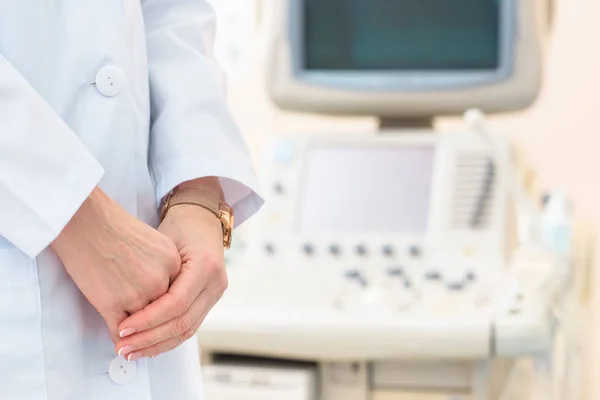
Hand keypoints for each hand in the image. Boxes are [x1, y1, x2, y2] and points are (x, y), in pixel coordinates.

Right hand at [51, 187, 181, 342]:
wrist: (84, 219)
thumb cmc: (113, 225)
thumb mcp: (154, 241)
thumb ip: (164, 266)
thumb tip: (164, 290)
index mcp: (174, 262)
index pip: (178, 294)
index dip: (169, 309)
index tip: (163, 317)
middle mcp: (161, 280)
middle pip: (164, 312)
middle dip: (157, 328)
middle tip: (148, 336)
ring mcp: (138, 294)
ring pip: (144, 325)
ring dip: (138, 337)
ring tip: (132, 343)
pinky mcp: (113, 304)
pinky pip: (119, 330)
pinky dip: (118, 338)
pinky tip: (117, 340)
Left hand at [115, 204, 226, 360]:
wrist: (201, 220)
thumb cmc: (180, 226)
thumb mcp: (163, 242)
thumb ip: (151, 275)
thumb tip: (125, 309)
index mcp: (206, 266)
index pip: (176, 304)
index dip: (148, 320)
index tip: (123, 329)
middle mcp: (216, 283)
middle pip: (183, 323)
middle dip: (150, 339)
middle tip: (123, 347)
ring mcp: (216, 293)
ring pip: (187, 331)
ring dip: (158, 345)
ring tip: (131, 352)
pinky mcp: (210, 300)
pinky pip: (189, 326)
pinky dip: (167, 339)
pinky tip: (148, 346)